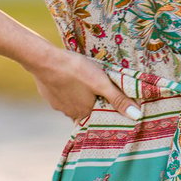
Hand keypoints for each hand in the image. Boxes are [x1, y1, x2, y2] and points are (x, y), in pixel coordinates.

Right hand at [25, 46, 141, 125]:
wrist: (44, 60)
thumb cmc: (75, 71)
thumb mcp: (101, 83)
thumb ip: (118, 99)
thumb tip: (137, 116)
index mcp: (84, 113)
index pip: (98, 119)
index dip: (104, 113)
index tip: (110, 107)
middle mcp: (70, 113)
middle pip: (85, 112)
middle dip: (92, 105)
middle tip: (98, 94)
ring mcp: (57, 105)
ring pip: (72, 104)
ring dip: (79, 98)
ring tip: (84, 86)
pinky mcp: (48, 94)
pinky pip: (60, 96)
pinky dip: (66, 91)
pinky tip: (68, 81)